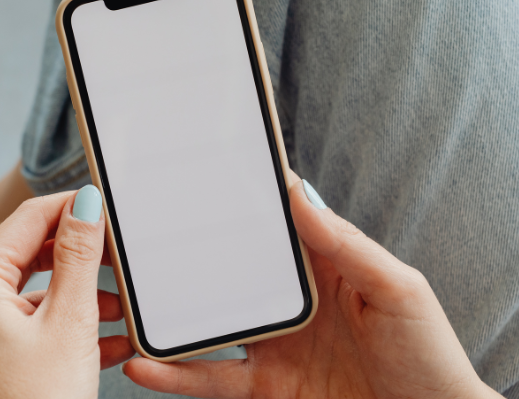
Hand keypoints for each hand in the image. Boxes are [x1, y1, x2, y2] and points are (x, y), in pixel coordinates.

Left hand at [0, 187, 134, 398]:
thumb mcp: (69, 320)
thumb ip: (78, 256)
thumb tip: (85, 204)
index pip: (26, 221)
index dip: (69, 206)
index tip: (105, 202)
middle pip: (27, 257)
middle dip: (77, 258)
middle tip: (118, 257)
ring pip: (31, 295)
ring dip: (77, 296)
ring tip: (118, 309)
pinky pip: (26, 328)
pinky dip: (63, 326)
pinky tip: (104, 338)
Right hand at [123, 173, 501, 398]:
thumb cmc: (429, 356)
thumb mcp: (397, 290)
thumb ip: (347, 244)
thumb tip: (300, 195)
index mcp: (322, 266)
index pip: (272, 223)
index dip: (238, 199)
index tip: (197, 173)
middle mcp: (288, 301)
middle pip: (225, 269)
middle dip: (182, 253)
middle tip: (137, 236)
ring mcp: (272, 343)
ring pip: (205, 322)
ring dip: (164, 314)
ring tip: (123, 300)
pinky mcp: (263, 385)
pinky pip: (209, 378)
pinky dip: (174, 374)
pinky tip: (146, 364)